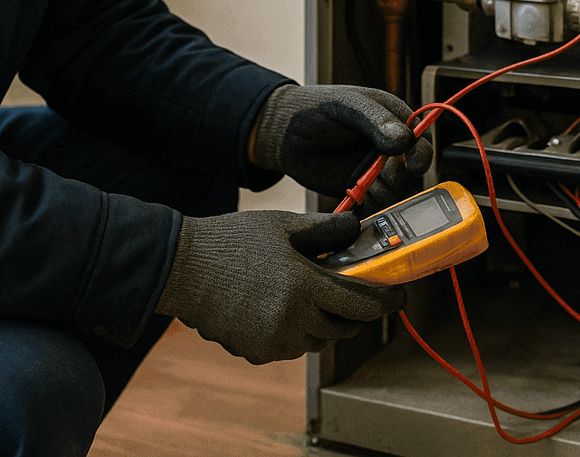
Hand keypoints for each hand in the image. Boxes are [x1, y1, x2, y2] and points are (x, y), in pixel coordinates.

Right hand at [154, 209, 403, 363]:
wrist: (181, 267)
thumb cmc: (231, 241)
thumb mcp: (282, 226)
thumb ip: (324, 230)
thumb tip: (357, 227)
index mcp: (304, 286)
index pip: (362, 304)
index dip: (387, 301)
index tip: (399, 296)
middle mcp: (292, 320)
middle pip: (343, 327)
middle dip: (352, 312)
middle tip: (349, 292)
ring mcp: (273, 341)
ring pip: (316, 340)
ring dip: (321, 323)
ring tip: (305, 296)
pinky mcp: (255, 352)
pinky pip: (288, 347)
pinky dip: (292, 332)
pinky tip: (276, 308)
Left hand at [251, 84, 434, 210]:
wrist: (283, 132)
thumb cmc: (316, 108)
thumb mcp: (348, 105)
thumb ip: (376, 120)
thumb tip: (405, 139)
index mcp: (393, 119)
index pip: (421, 139)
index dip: (421, 154)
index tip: (412, 164)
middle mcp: (389, 147)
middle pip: (413, 170)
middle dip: (403, 176)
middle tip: (385, 175)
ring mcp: (375, 169)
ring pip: (397, 190)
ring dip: (389, 193)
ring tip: (368, 186)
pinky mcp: (361, 189)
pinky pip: (377, 205)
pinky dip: (374, 208)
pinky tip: (361, 201)